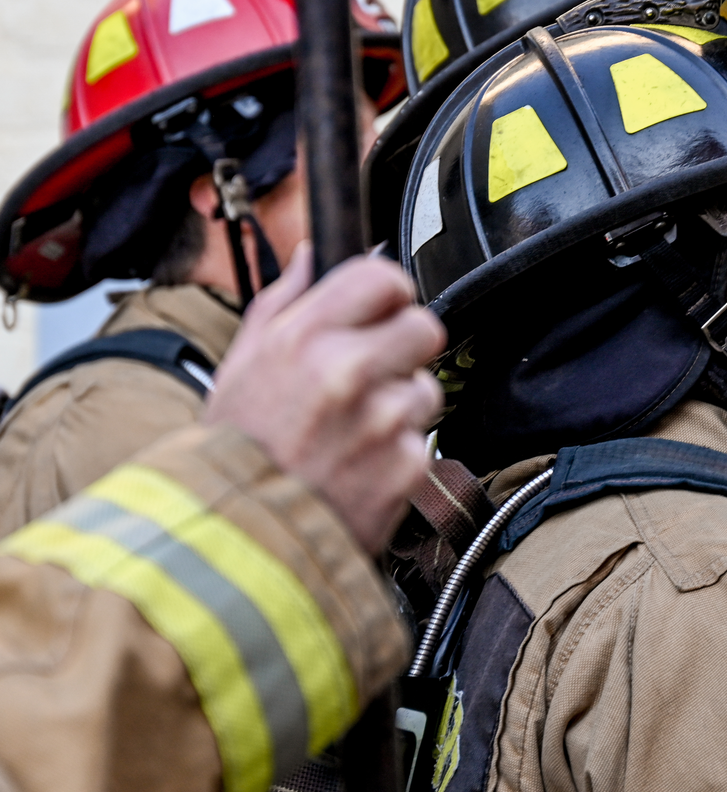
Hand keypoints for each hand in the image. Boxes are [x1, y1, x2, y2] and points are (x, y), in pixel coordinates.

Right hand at [205, 245, 445, 552]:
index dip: (388, 294)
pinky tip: (359, 466)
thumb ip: (283, 301)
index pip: (383, 277)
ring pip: (427, 389)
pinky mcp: (407, 465)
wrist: (235, 537)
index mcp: (304, 338)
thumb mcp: (240, 365)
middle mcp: (347, 371)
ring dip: (401, 406)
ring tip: (352, 432)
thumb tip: (310, 255)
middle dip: (406, 347)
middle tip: (376, 373)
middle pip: (425, 326)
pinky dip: (399, 454)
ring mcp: (383, 421)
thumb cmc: (235, 449)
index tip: (381, 311)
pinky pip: (423, 442)